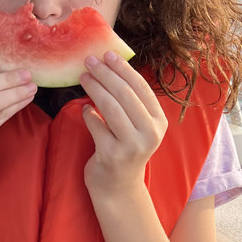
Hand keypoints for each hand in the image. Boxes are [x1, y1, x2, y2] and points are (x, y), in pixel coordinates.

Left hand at [78, 52, 167, 193]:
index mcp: (158, 121)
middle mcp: (150, 133)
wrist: (119, 187)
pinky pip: (96, 125)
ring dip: (94, 88)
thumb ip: (130, 102)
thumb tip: (110, 66)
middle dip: (105, 74)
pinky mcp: (111, 155)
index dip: (123, 68)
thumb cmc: (125, 149)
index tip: (107, 54)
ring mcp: (131, 145)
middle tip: (89, 61)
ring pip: (110, 107)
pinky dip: (88, 114)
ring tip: (83, 77)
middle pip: (125, 94)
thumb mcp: (137, 126)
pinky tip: (84, 109)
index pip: (141, 87)